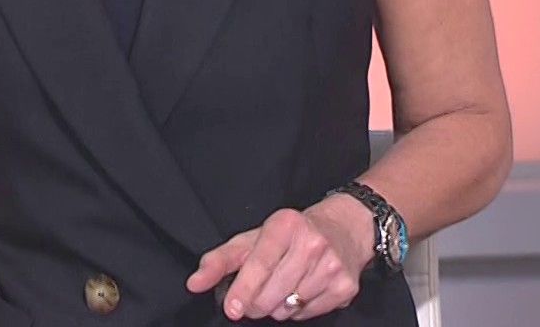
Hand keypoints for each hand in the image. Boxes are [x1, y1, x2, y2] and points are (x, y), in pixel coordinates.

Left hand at [185, 196, 372, 319]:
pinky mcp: (345, 287)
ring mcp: (331, 266)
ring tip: (283, 286)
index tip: (232, 308)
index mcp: (285, 225)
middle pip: (271, 294)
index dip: (243, 290)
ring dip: (277, 306)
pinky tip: (302, 289)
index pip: (260, 264)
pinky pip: (307, 314)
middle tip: (254, 297)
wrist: (345, 226)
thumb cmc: (292, 234)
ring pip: (288, 308)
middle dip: (256, 303)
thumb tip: (194, 283)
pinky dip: (297, 310)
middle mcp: (312, 243)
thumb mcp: (253, 238)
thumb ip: (220, 260)